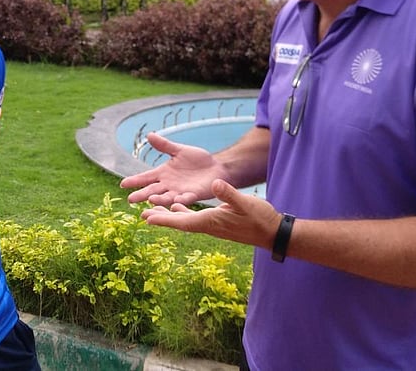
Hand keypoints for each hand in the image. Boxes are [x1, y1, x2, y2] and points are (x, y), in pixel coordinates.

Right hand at [119, 131, 234, 206]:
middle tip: (131, 200)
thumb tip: (149, 135)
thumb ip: (164, 145)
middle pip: (152, 190)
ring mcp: (180, 191)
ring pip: (166, 197)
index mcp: (163, 173)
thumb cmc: (198, 160)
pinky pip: (186, 198)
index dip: (135, 181)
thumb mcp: (179, 150)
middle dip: (142, 195)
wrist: (217, 167)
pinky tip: (176, 200)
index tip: (123, 184)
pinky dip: (181, 200)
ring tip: (151, 199)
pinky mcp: (194, 195)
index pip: (146, 177)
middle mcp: (169, 185)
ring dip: (159, 199)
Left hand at [141, 179, 279, 246]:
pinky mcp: (218, 222)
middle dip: (161, 217)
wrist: (273, 232)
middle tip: (142, 213)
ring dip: (169, 214)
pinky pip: (194, 217)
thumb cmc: (260, 218)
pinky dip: (183, 210)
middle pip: (179, 222)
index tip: (147, 219)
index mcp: (211, 221)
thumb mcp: (245, 203)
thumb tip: (214, 183)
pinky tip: (178, 204)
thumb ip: (229, 193)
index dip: (164, 220)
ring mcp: (213, 224)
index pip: (182, 221)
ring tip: (153, 208)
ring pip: (185, 219)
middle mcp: (208, 225)